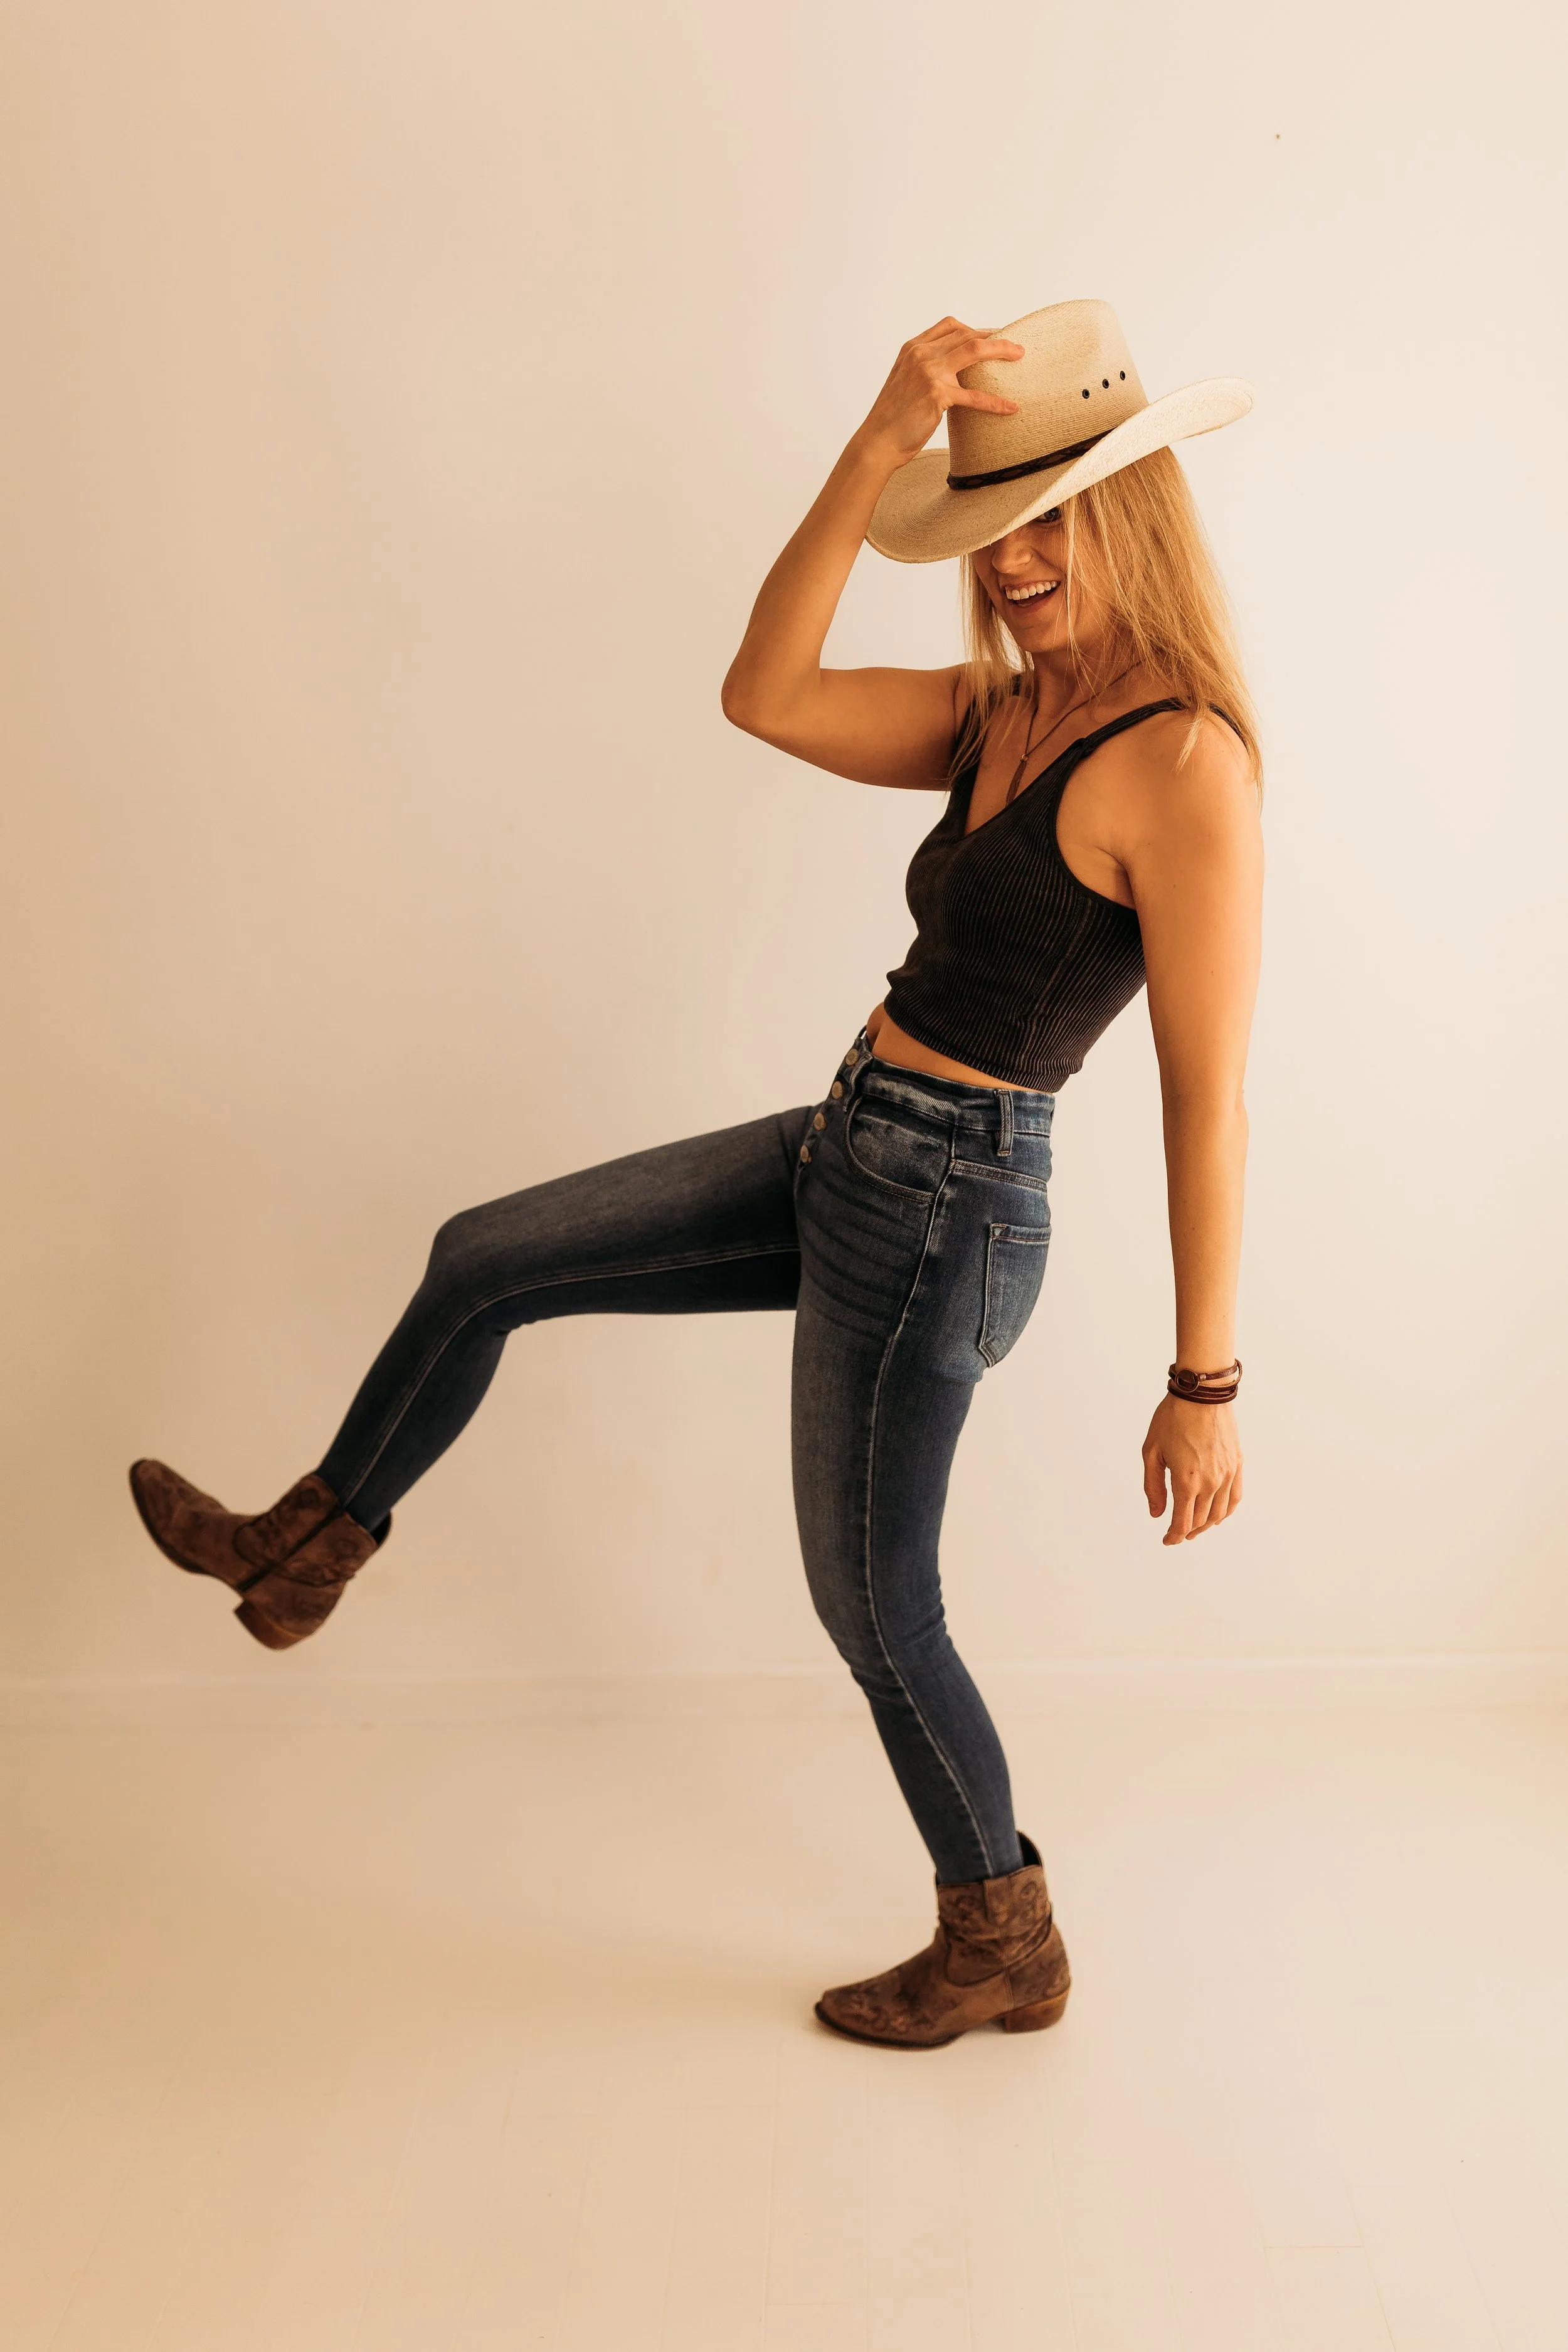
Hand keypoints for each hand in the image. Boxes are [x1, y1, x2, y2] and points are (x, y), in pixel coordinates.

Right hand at [852, 318, 1022, 470]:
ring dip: (1001, 351)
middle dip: (995, 337)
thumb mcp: (905, 383)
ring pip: (974, 351)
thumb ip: (924, 370)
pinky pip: (974, 395)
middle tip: (1016, 347)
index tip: (992, 337)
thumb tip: (951, 373)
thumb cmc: (893, 418)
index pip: (950, 326)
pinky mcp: (936, 395)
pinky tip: (1011, 408)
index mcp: (913, 348)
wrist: (877, 442)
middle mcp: (920, 354)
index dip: (975, 328)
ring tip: (1019, 357)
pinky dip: (995, 402)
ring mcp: (928, 372)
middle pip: (966, 334)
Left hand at [1141, 1395, 1241, 1545]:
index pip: (1182, 1523)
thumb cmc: (1172, 1419)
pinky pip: (1235, 1498)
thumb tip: (1157, 1514)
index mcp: (1186, 1481)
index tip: (1167, 1541)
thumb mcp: (1151, 1451)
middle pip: (1201, 1520)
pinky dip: (1225, 1511)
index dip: (1173, 1536)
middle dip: (1187, 1531)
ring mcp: (1227, 1474)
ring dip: (1206, 1525)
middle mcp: (1211, 1482)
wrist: (1202, 1393)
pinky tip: (1217, 1514)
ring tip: (1195, 1527)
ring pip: (1219, 1513)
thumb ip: (1153, 1486)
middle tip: (1177, 1533)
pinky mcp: (1237, 1465)